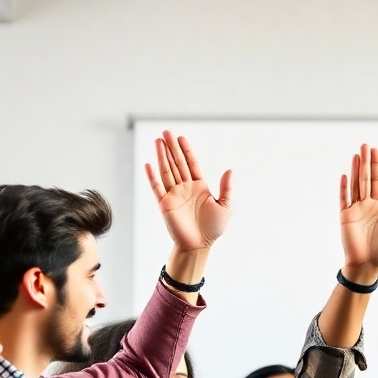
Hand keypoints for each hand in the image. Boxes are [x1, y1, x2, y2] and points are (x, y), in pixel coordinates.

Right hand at [145, 132, 231, 250]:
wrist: (199, 245)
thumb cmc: (213, 228)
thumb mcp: (225, 206)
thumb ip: (226, 188)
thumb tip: (229, 170)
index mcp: (199, 187)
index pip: (191, 164)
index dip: (186, 151)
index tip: (181, 138)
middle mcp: (185, 188)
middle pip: (177, 164)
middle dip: (171, 148)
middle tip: (166, 132)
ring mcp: (174, 195)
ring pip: (166, 171)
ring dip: (162, 157)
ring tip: (158, 141)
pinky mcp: (165, 204)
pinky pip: (157, 188)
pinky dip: (152, 177)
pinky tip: (148, 164)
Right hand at [339, 144, 377, 278]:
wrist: (366, 265)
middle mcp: (371, 206)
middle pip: (371, 180)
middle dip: (372, 163)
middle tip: (371, 146)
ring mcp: (358, 209)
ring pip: (358, 184)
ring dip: (358, 168)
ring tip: (360, 152)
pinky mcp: (346, 215)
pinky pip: (345, 198)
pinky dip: (345, 187)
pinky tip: (346, 174)